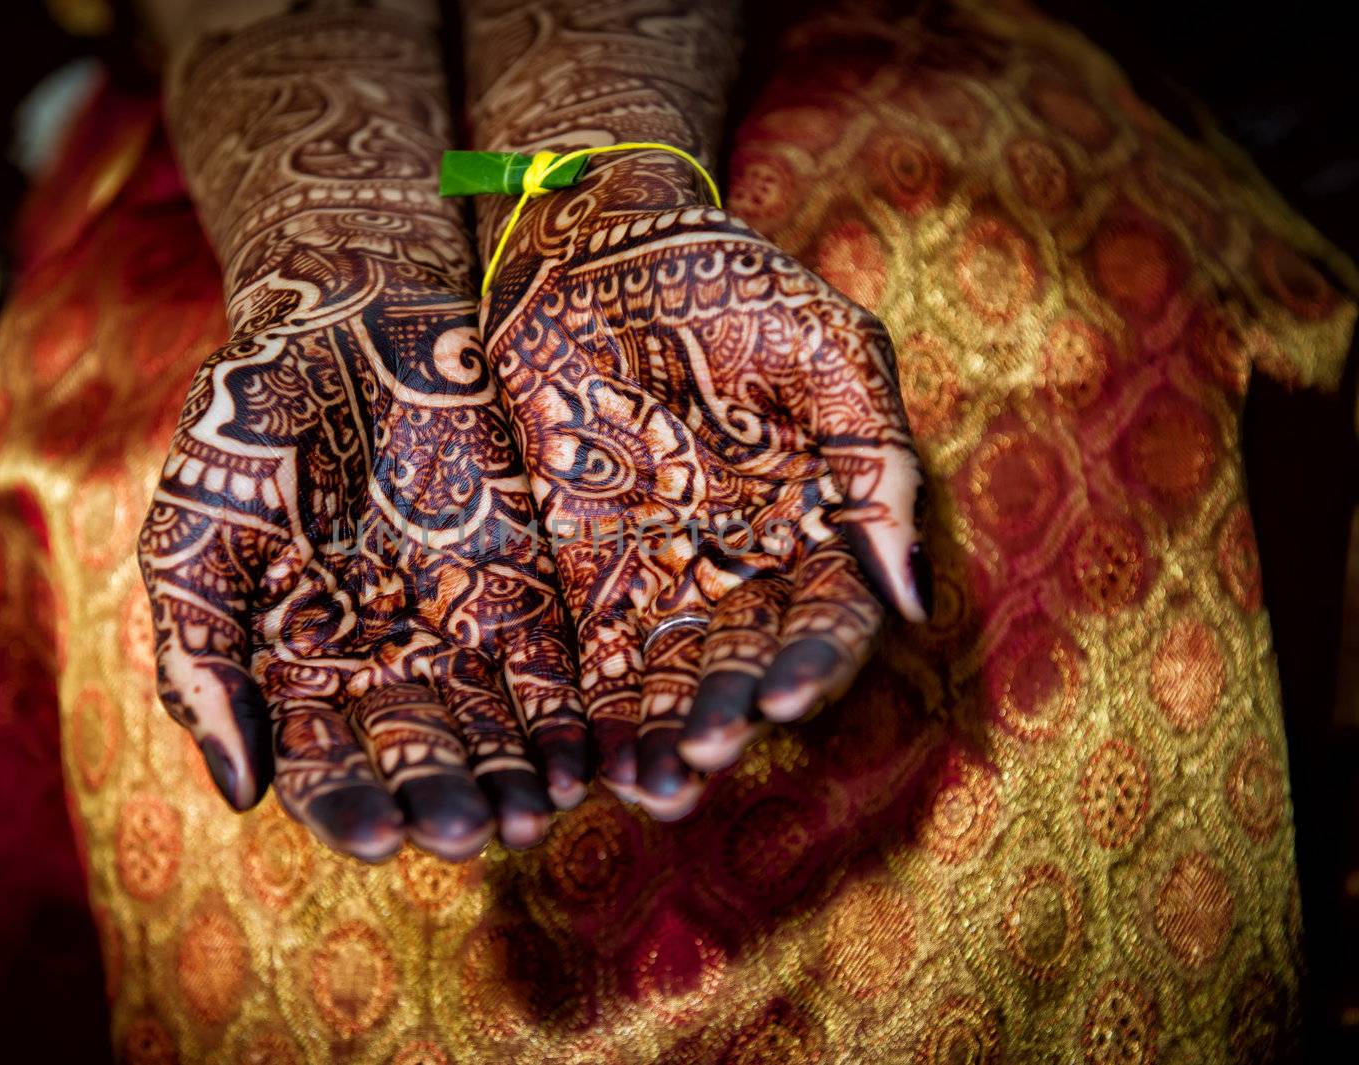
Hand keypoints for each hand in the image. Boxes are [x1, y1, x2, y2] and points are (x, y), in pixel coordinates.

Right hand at [140, 257, 588, 860]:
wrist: (352, 319)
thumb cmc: (254, 423)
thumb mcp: (198, 532)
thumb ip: (201, 656)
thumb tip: (238, 792)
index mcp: (295, 671)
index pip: (321, 766)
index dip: (345, 805)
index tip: (372, 837)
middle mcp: (380, 671)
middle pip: (417, 760)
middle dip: (443, 799)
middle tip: (469, 832)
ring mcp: (456, 634)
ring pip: (491, 732)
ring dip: (515, 779)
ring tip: (536, 813)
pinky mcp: (524, 593)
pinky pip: (550, 673)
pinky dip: (567, 719)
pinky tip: (585, 760)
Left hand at [481, 156, 930, 819]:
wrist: (598, 241)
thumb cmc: (731, 280)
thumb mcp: (825, 350)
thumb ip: (872, 462)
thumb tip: (910, 598)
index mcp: (817, 522)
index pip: (830, 615)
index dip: (815, 659)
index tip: (788, 693)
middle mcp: (743, 563)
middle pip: (744, 663)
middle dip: (727, 712)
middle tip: (702, 749)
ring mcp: (659, 569)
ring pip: (666, 676)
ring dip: (658, 735)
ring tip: (644, 785)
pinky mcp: (580, 566)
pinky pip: (584, 650)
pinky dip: (582, 709)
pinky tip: (574, 758)